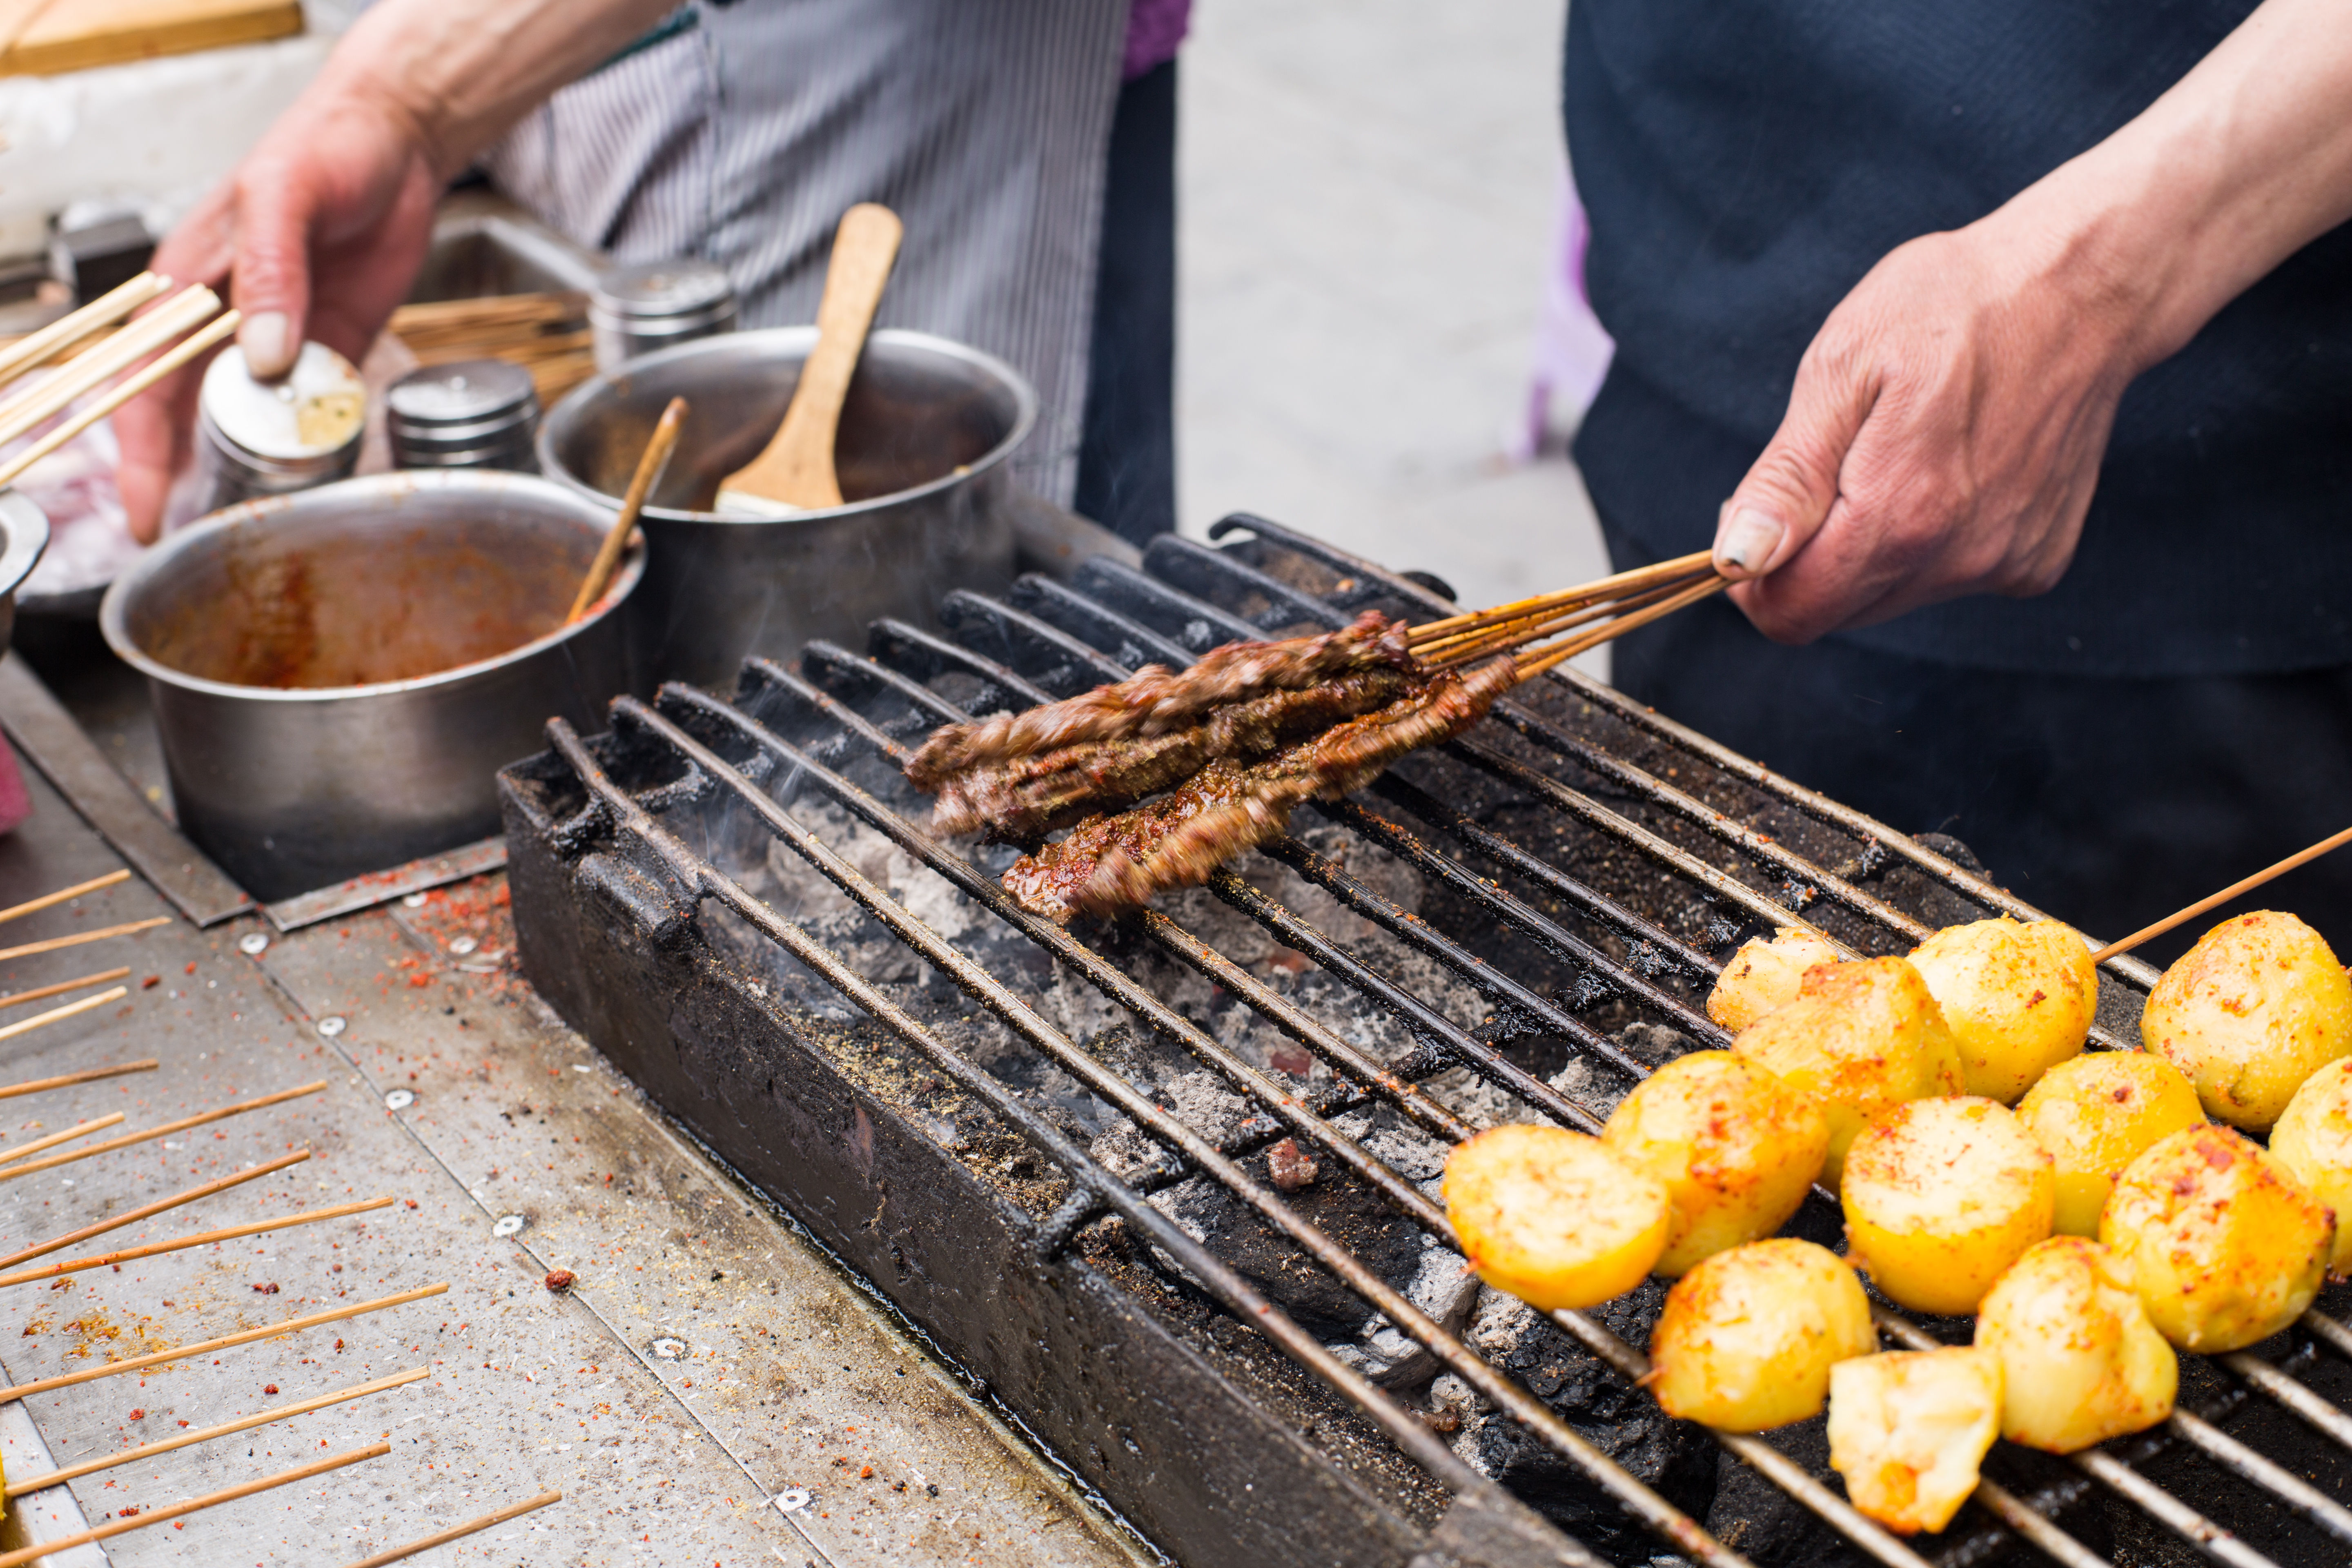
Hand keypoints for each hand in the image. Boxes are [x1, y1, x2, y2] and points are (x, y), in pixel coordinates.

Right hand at [114, 83, 440, 540]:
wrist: (395, 142)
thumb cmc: (322, 150)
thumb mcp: (283, 198)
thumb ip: (270, 275)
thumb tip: (259, 355)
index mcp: (188, 284)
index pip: (143, 379)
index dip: (138, 452)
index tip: (143, 511)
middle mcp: (226, 321)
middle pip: (189, 414)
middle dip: (185, 478)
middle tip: (199, 543)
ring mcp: (280, 338)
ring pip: (250, 418)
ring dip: (248, 469)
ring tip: (249, 527)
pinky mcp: (333, 344)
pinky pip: (315, 405)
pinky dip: (312, 442)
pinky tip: (316, 480)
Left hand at [1707, 216, 2139, 642]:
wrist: (2081, 288)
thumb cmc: (1955, 308)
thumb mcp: (1842, 368)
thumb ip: (1787, 478)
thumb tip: (1738, 557)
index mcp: (1902, 516)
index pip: (1791, 612)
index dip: (1751, 577)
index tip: (1753, 513)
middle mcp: (1960, 558)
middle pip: (1836, 610)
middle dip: (1807, 556)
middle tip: (1828, 464)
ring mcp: (2005, 564)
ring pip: (1888, 596)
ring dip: (1866, 544)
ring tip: (1894, 453)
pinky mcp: (2036, 559)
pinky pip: (1947, 576)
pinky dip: (1925, 538)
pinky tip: (1947, 466)